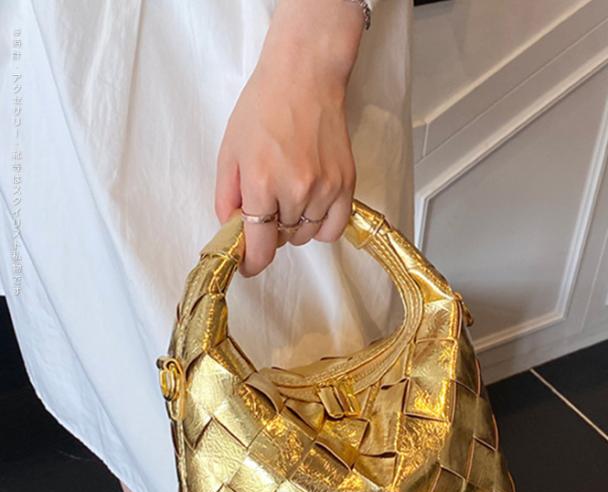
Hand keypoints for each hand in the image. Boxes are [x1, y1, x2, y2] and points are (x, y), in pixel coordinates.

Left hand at [214, 0, 365, 276]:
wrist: (304, 76)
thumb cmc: (263, 107)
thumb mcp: (230, 151)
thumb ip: (227, 197)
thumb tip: (233, 231)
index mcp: (261, 183)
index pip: (258, 246)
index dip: (251, 262)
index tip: (248, 265)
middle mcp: (296, 190)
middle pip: (281, 240)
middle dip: (269, 232)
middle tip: (267, 206)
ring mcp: (325, 188)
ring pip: (306, 236)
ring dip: (294, 227)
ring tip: (288, 198)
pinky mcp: (346, 184)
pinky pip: (334, 229)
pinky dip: (320, 228)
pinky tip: (311, 209)